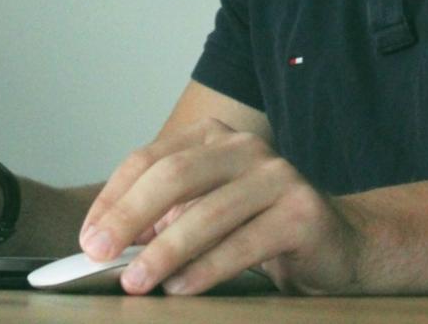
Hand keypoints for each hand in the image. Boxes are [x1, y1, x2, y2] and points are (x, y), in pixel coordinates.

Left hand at [77, 117, 364, 295]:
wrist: (340, 243)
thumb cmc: (260, 227)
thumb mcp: (206, 213)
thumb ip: (166, 217)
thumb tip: (110, 241)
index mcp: (215, 137)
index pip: (149, 160)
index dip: (113, 199)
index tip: (87, 237)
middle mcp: (246, 148)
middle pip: (173, 176)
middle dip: (128, 217)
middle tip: (98, 254)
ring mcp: (278, 176)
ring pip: (206, 212)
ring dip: (163, 252)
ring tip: (136, 281)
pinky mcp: (302, 213)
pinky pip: (242, 243)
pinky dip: (205, 269)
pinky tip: (180, 289)